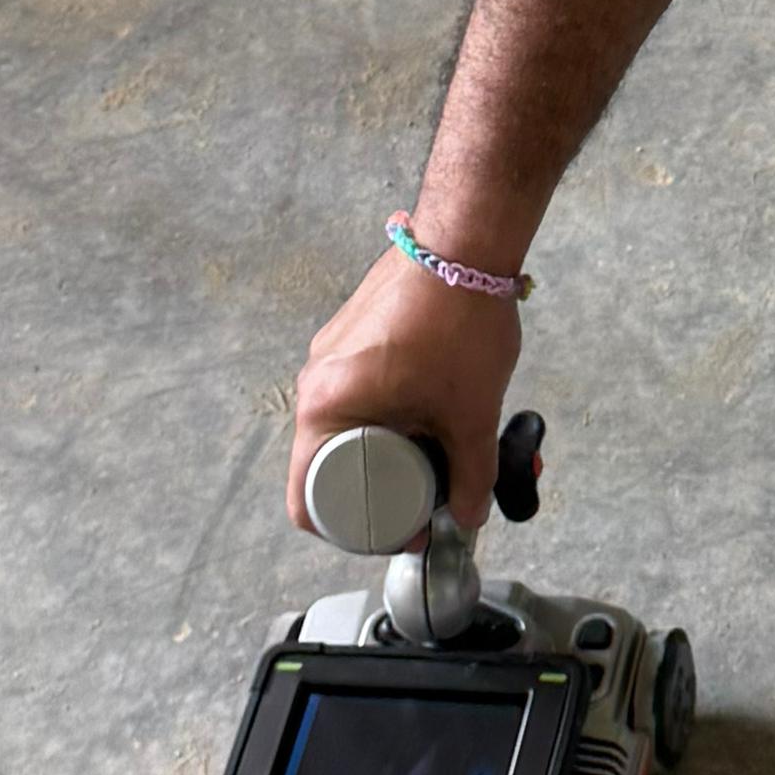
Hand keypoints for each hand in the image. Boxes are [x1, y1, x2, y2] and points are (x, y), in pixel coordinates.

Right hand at [288, 247, 522, 534]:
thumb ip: (470, 476)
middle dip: (374, 488)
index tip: (390, 531)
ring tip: (430, 454)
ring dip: (383, 447)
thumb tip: (467, 517)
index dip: (345, 531)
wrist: (465, 242)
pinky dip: (385, 413)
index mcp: (325, 404)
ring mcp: (331, 352)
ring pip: (347, 425)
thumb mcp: (470, 414)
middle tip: (418, 499)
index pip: (304, 496)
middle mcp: (316, 378)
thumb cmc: (459, 322)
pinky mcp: (353, 333)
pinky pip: (358, 391)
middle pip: (328, 463)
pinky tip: (426, 413)